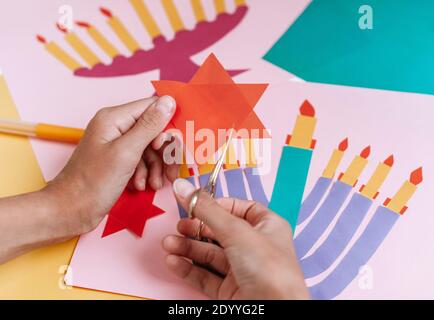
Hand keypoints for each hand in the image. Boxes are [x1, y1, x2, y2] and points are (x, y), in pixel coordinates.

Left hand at [44, 96, 176, 236]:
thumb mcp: (126, 152)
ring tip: (155, 183)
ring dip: (157, 165)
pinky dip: (146, 172)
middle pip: (154, 129)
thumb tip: (169, 101)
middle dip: (164, 151)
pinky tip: (141, 185)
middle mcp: (115, 126)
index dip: (166, 126)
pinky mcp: (118, 159)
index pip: (152, 107)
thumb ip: (149, 126)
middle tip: (170, 170)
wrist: (70, 211)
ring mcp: (116, 143)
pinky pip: (142, 159)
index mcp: (114, 118)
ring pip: (150, 146)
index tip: (170, 147)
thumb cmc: (93, 183)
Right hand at [162, 179, 309, 299]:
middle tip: (179, 226)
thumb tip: (183, 188)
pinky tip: (174, 261)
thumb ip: (207, 210)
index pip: (239, 208)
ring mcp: (242, 270)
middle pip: (219, 232)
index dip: (217, 205)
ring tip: (169, 244)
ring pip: (209, 255)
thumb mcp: (236, 231)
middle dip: (196, 228)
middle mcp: (255, 248)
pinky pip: (205, 276)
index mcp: (267, 227)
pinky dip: (188, 268)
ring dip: (187, 248)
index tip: (195, 203)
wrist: (274, 314)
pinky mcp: (231, 291)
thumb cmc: (271, 272)